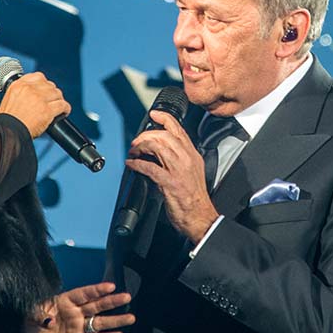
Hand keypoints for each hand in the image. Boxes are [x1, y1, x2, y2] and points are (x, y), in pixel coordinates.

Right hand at [0, 72, 70, 137]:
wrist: (8, 132)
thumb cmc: (7, 121)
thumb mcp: (9, 100)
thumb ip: (21, 93)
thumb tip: (33, 94)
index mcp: (19, 85)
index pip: (38, 77)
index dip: (44, 84)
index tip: (46, 89)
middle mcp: (30, 89)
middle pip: (49, 85)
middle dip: (52, 93)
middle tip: (52, 101)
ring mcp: (40, 99)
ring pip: (57, 94)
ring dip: (59, 100)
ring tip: (59, 106)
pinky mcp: (47, 110)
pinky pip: (62, 105)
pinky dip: (65, 108)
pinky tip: (64, 112)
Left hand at [25, 282, 134, 332]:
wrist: (28, 332)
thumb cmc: (31, 316)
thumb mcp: (32, 310)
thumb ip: (42, 314)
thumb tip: (49, 320)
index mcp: (66, 300)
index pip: (84, 294)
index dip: (97, 290)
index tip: (111, 286)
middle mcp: (75, 311)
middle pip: (97, 306)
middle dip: (112, 301)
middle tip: (127, 297)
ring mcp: (78, 325)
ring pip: (99, 322)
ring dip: (115, 320)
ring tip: (131, 318)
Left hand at [126, 109, 218, 243]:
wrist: (200, 217)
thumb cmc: (194, 198)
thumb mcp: (191, 171)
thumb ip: (179, 159)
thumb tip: (159, 152)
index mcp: (192, 155)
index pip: (179, 130)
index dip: (164, 119)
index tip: (154, 114)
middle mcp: (186, 159)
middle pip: (164, 135)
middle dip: (146, 136)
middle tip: (136, 143)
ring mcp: (178, 170)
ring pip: (158, 147)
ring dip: (140, 147)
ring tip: (133, 152)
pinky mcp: (170, 182)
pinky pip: (150, 167)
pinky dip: (137, 164)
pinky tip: (131, 164)